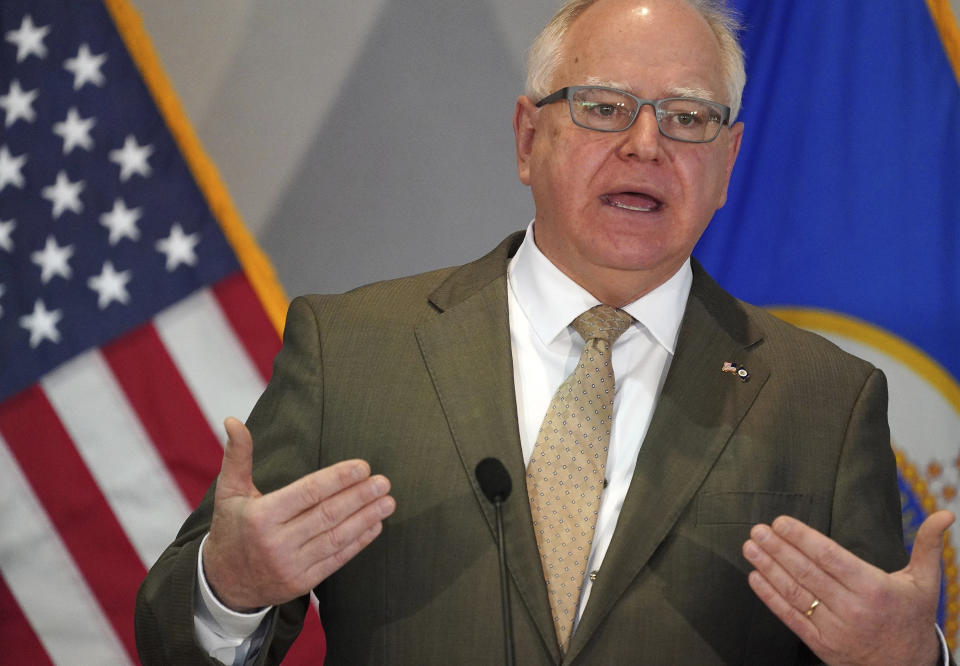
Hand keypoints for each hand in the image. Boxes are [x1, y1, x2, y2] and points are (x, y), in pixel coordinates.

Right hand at [202, 417, 395, 611]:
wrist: (223, 584)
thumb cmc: (231, 529)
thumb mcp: (228, 492)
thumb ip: (237, 456)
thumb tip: (232, 420)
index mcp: (261, 517)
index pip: (307, 493)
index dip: (338, 479)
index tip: (363, 467)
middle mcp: (276, 543)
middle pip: (327, 515)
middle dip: (359, 497)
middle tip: (384, 482)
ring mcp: (290, 566)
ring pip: (336, 538)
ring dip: (366, 518)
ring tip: (387, 502)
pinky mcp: (301, 583)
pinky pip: (336, 560)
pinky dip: (358, 543)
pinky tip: (375, 526)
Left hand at [742, 511, 953, 665]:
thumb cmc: (911, 618)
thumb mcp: (925, 582)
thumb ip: (928, 546)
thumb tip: (946, 514)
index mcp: (874, 588)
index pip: (830, 557)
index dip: (802, 538)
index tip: (780, 522)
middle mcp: (852, 608)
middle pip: (807, 572)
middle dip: (778, 548)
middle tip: (757, 529)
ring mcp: (834, 628)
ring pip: (795, 592)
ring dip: (768, 567)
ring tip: (750, 547)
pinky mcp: (821, 644)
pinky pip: (790, 617)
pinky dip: (770, 597)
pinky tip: (755, 578)